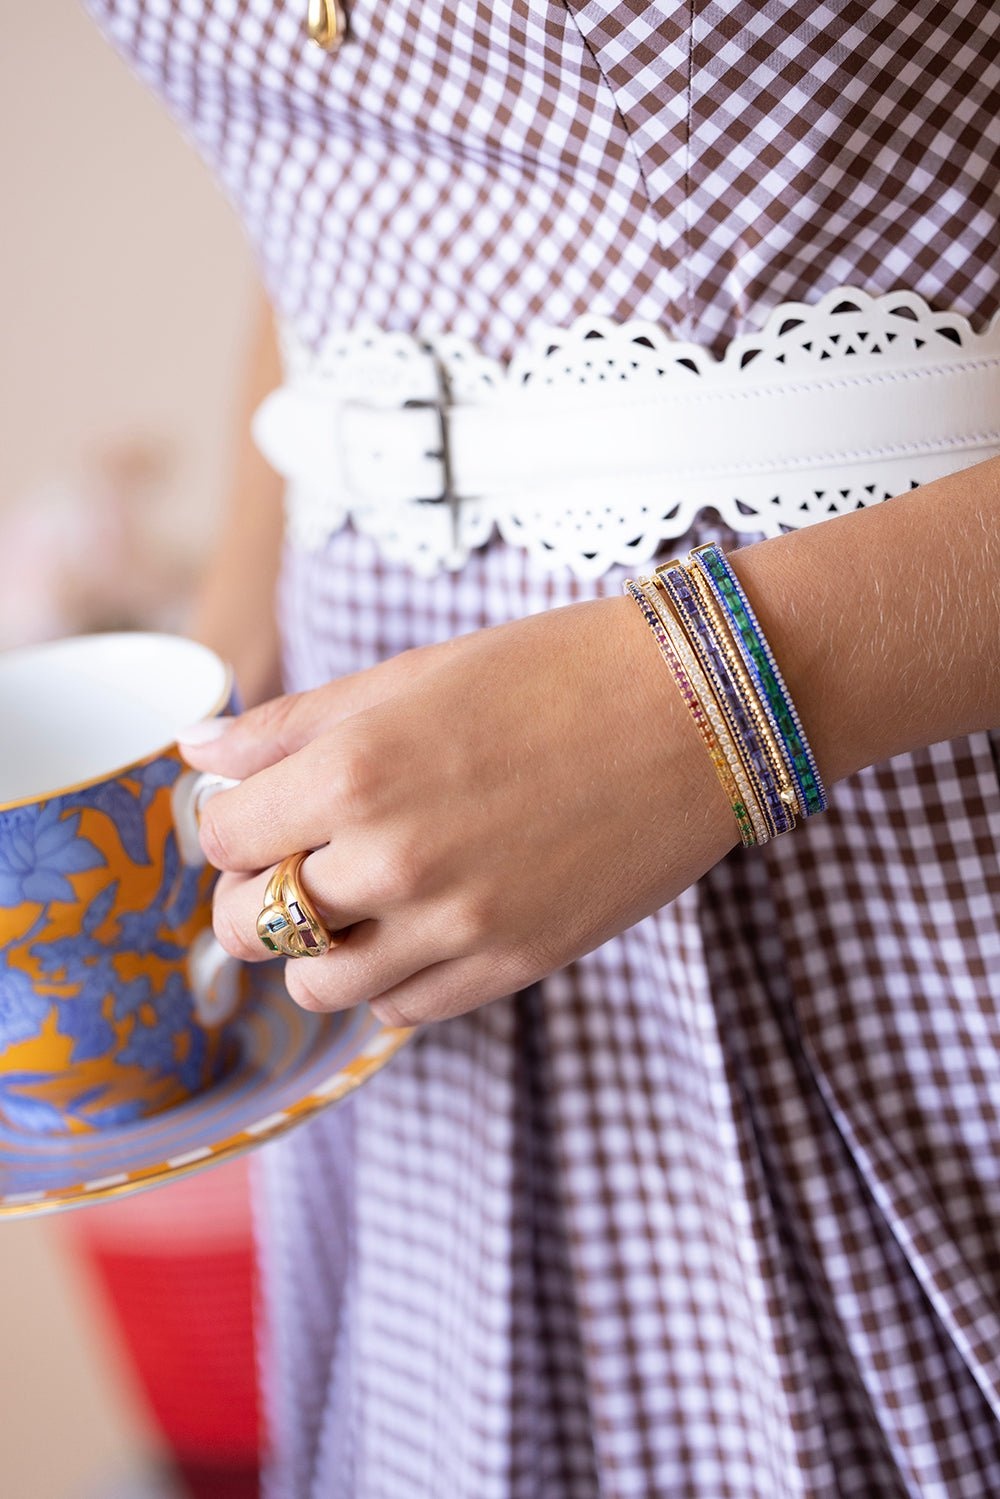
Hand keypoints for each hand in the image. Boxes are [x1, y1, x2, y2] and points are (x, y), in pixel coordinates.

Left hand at [180, 595, 738, 1026]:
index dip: (234, 823)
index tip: (265, 810)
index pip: (224, 838)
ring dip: (315, 948)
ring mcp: (456, 924)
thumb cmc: (553, 671)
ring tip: (354, 901)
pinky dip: (389, 978)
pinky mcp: (513, 966)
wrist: (698, 710)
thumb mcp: (412, 674)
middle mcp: (393, 859)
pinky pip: (403, 1009)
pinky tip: (416, 924)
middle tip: (293, 862)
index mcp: (356, 770)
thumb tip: (197, 752)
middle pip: (250, 925)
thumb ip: (293, 724)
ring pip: (318, 986)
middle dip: (254, 895)